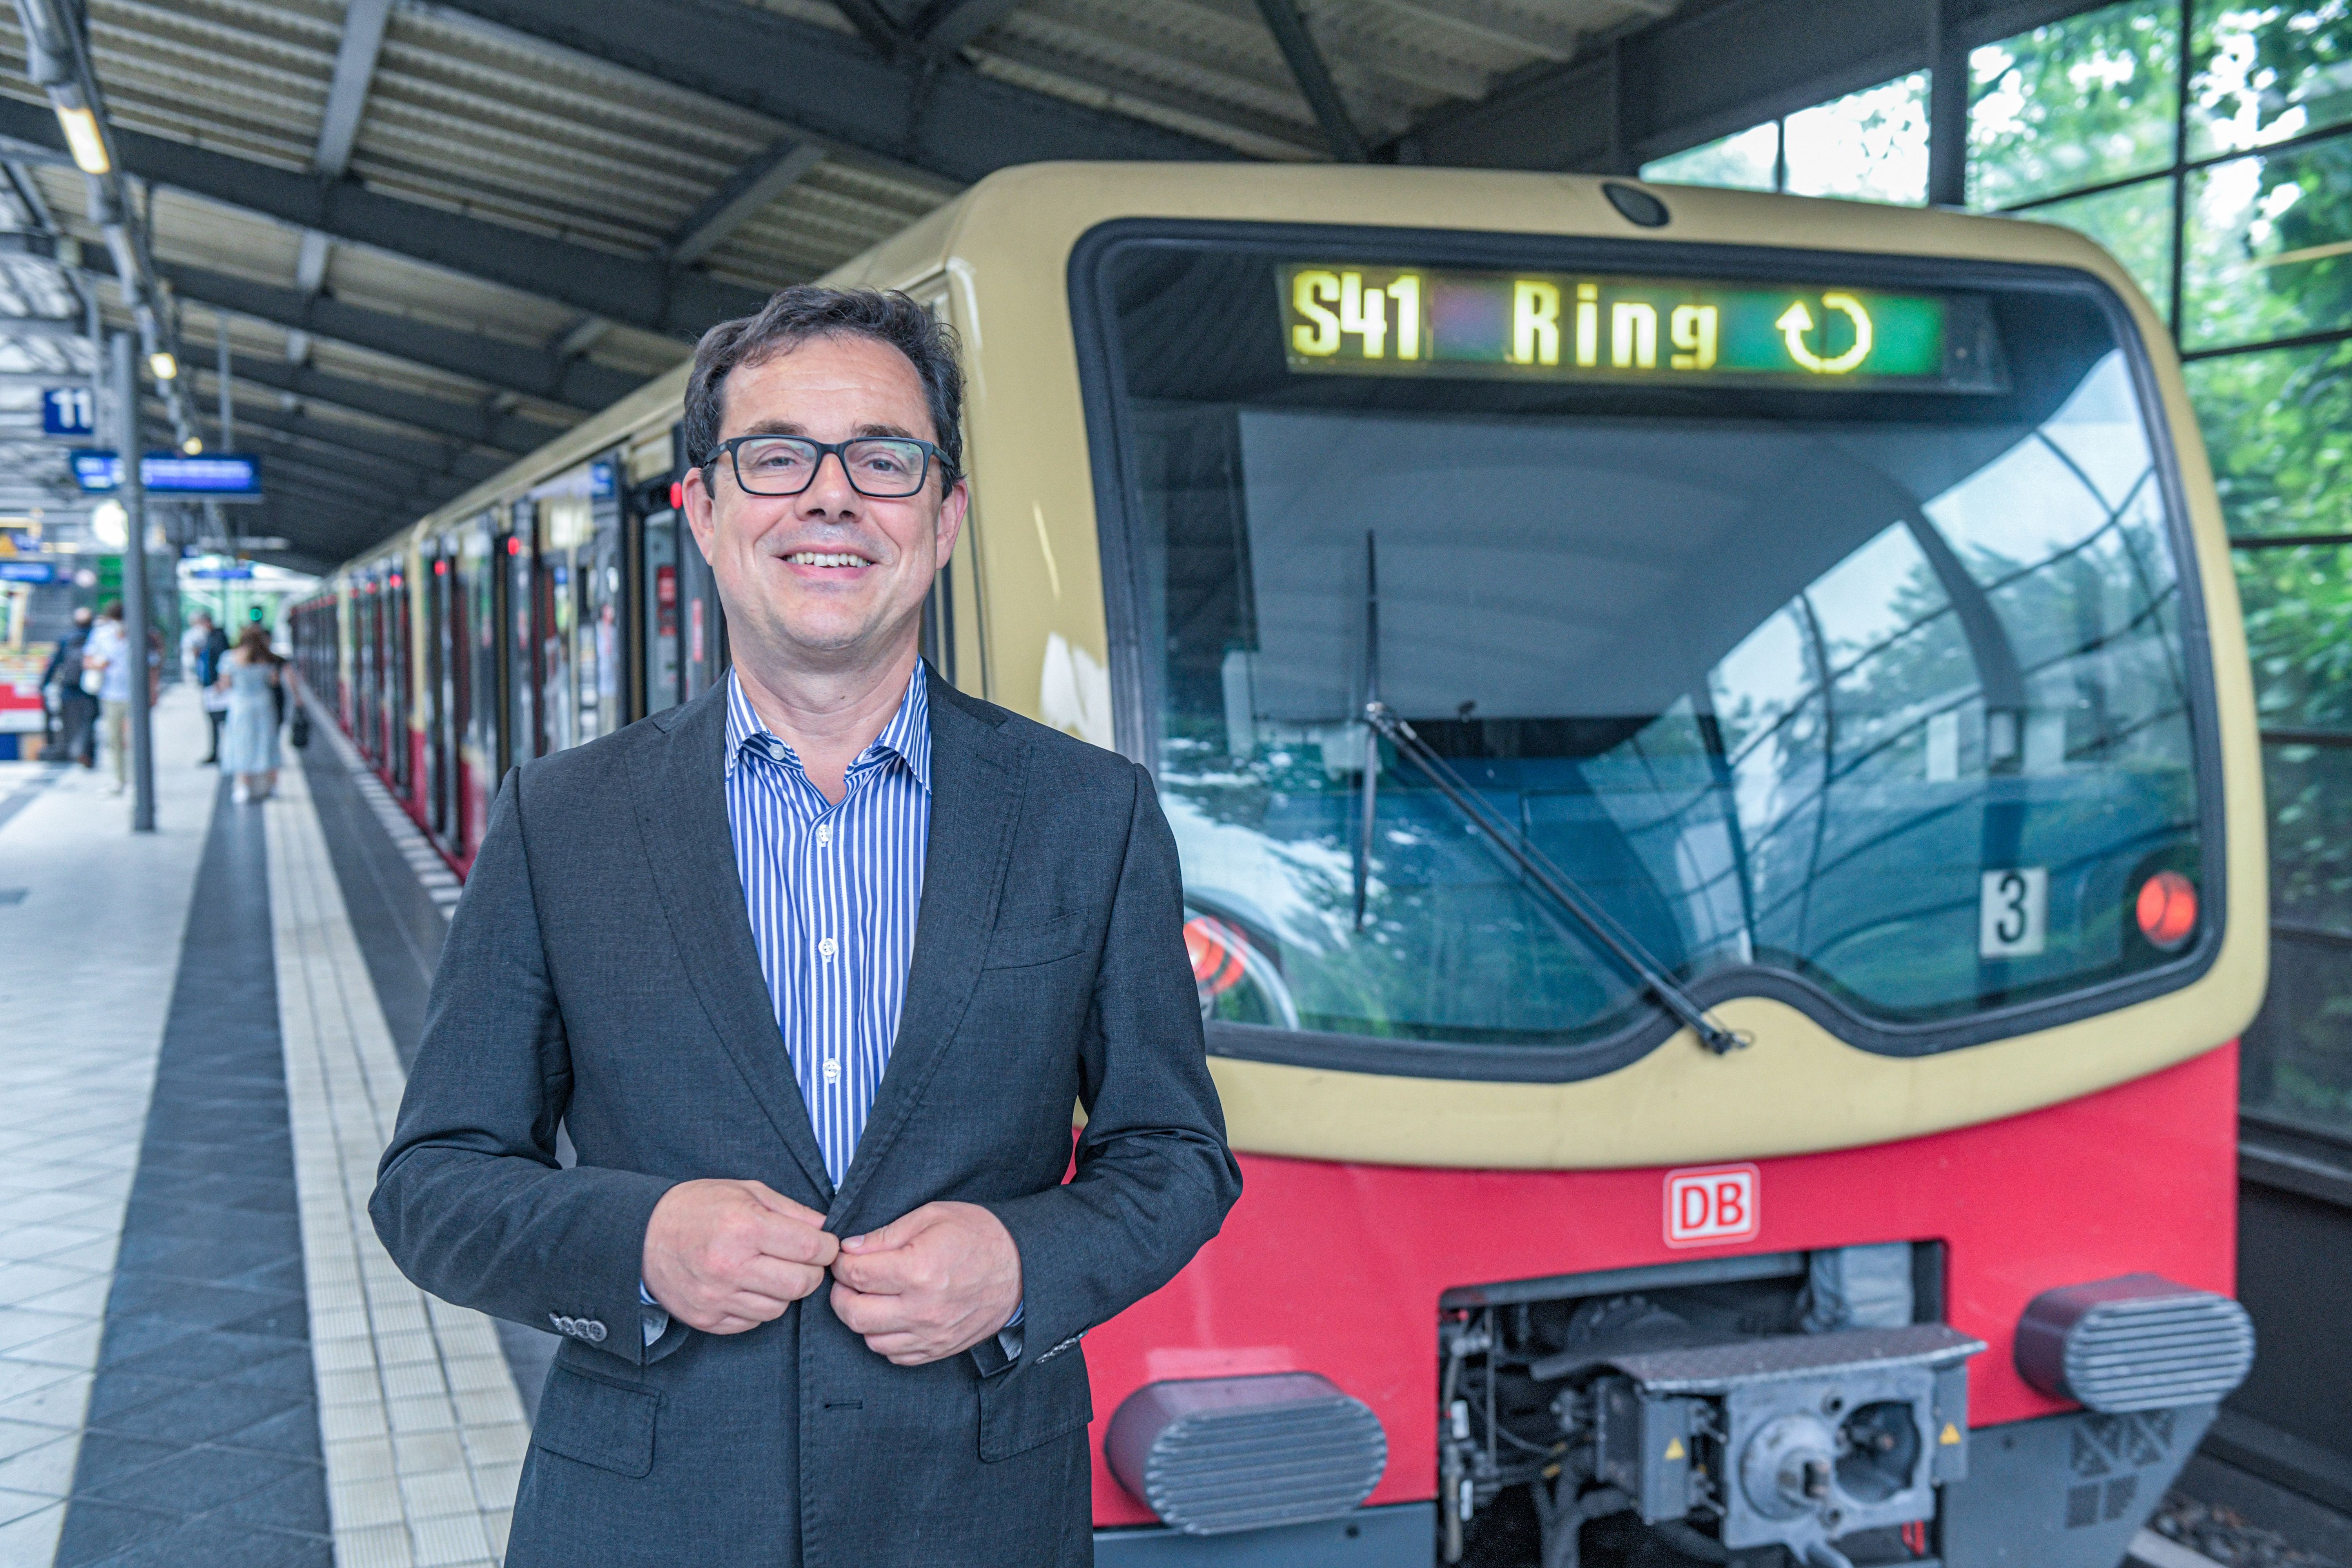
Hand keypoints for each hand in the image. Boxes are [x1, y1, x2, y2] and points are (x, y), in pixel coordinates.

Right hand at [642, 1179, 839, 1334]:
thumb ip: (792, 1210)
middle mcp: (730, 1265)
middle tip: (803, 1260)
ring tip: (770, 1270)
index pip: (810, 1249)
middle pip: (801, 1284)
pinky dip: (759, 1306)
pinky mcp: (706, 1319)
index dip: (827, 1247)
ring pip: (779, 1308)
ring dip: (784, 1291)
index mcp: (745, 1227)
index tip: (824, 1244)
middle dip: (812, 1272)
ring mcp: (716, 1297)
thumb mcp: (747, 1191)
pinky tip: (748, 1286)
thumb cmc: (700, 1207)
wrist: (643, 1235)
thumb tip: (826, 1229)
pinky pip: (753, 1322)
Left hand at [829, 1202, 1021, 1366]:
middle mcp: (922, 1309)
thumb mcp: (933, 1216)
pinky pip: (895, 1356)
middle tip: (848, 1280)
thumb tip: (850, 1249)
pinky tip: (892, 1317)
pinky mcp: (939, 1349)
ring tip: (872, 1297)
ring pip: (870, 1339)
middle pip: (854, 1313)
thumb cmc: (978, 1235)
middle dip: (841, 1294)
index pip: (856, 1275)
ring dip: (862, 1318)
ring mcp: (931, 1334)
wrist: (1022, 1267)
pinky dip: (885, 1338)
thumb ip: (887, 1234)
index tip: (844, 1257)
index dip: (841, 1264)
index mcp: (918, 1270)